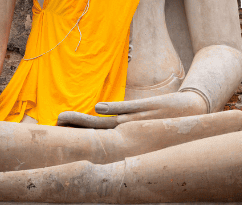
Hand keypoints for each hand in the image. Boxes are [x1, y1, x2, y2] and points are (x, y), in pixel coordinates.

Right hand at [59, 91, 207, 128]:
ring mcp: (134, 120)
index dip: (73, 131)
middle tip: (50, 126)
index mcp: (123, 132)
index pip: (93, 134)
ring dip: (83, 122)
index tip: (54, 128)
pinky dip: (112, 109)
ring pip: (104, 123)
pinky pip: (125, 109)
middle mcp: (125, 129)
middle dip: (71, 128)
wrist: (191, 111)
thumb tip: (96, 107)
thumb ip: (118, 111)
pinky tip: (97, 108)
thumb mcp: (138, 117)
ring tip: (63, 119)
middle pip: (92, 130)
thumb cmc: (163, 117)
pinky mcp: (144, 108)